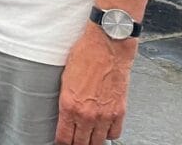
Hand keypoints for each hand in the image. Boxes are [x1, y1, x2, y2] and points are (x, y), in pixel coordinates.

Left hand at [55, 23, 136, 144]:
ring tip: (88, 135)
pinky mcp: (119, 112)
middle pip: (80, 143)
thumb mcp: (64, 77)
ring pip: (97, 142)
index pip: (64, 138)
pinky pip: (114, 133)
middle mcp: (86, 114)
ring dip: (92, 140)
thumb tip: (64, 114)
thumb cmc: (86, 55)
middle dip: (76, 143)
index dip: (62, 142)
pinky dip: (108, 133)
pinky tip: (104, 127)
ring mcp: (104, 115)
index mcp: (69, 105)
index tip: (62, 141)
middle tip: (75, 139)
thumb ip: (65, 100)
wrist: (108, 46)